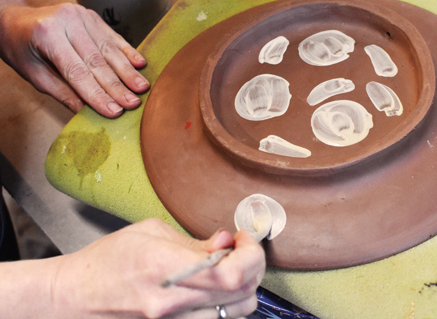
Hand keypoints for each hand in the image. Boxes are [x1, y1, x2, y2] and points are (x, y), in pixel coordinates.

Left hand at [0, 0, 149, 117]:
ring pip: (109, 49)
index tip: (114, 111)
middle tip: (133, 103)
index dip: (97, 94)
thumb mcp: (34, 75)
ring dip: (127, 71)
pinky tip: (140, 64)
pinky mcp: (91, 15)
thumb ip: (62, 92)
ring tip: (142, 88)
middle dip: (117, 85)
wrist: (14, 19)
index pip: (77, 72)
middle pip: (97, 61)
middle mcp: (66, 21)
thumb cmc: (21, 49)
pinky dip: (127, 51)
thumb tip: (87, 112)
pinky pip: (112, 36)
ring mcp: (81, 15)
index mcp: (47, 35)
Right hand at [51, 219, 264, 318]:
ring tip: (229, 266)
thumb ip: (195, 241)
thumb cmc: (108, 260)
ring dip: (244, 286)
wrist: (75, 297)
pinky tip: (216, 286)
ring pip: (237, 312)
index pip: (231, 273)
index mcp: (167, 269)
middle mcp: (174, 303)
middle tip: (241, 248)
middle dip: (253, 266)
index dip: (251, 254)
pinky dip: (228, 303)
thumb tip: (226, 241)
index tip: (245, 238)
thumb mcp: (151, 233)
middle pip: (242, 294)